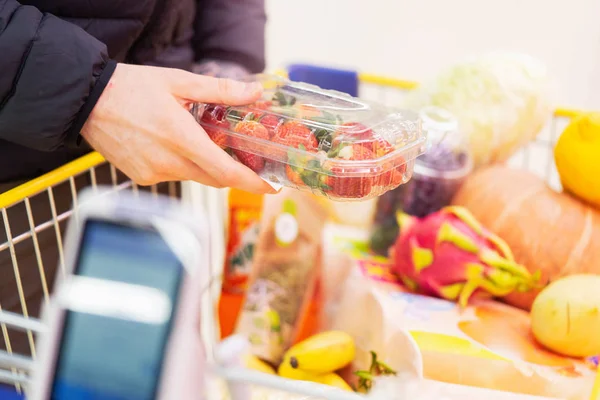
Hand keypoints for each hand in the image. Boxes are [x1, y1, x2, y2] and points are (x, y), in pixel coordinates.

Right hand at [81, 63, 275, 193]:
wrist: (86, 100)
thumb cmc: (131, 88)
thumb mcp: (179, 82)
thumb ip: (220, 91)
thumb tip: (253, 92)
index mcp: (181, 138)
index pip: (226, 171)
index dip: (252, 183)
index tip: (271, 187)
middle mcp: (168, 162)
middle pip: (215, 179)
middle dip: (234, 174)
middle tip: (248, 162)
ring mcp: (153, 173)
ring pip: (194, 177)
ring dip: (206, 166)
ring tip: (205, 143)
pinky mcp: (141, 177)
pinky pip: (174, 176)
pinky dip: (184, 165)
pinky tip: (176, 145)